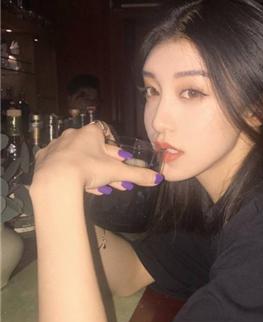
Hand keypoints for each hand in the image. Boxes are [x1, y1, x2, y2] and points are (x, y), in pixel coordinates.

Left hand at [32, 123, 161, 194]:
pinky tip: (77, 185)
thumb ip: (138, 174)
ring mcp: (57, 146)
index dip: (116, 155)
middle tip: (114, 184)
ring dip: (90, 172)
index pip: (108, 140)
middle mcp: (73, 135)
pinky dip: (70, 174)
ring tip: (98, 189)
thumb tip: (158, 178)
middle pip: (94, 152)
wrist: (56, 180)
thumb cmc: (89, 169)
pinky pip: (61, 165)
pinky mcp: (44, 158)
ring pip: (78, 159)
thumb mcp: (117, 172)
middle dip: (106, 168)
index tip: (120, 166)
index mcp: (91, 132)